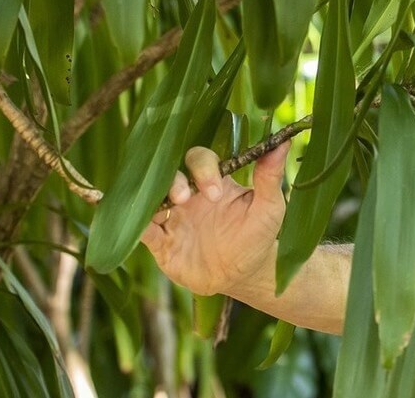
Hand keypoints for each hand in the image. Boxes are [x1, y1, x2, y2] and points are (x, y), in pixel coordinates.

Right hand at [140, 142, 289, 295]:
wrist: (245, 273)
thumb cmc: (259, 234)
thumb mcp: (270, 207)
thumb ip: (270, 176)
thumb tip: (283, 141)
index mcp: (212, 181)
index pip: (198, 159)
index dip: (202, 169)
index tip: (215, 192)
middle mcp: (188, 195)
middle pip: (168, 173)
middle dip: (173, 181)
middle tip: (186, 199)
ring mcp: (172, 217)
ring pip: (149, 199)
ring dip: (151, 201)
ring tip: (166, 210)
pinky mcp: (161, 243)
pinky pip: (140, 231)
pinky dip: (133, 227)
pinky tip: (131, 226)